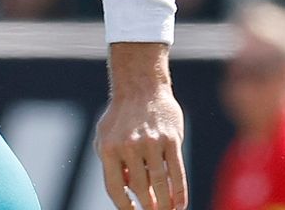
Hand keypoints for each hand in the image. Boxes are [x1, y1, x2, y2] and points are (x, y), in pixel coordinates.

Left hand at [95, 85, 187, 209]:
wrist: (140, 87)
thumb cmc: (120, 116)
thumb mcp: (104, 136)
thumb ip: (110, 162)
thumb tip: (127, 189)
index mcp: (108, 148)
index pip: (115, 188)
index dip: (124, 206)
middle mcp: (128, 147)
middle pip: (140, 189)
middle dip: (148, 207)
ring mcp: (151, 143)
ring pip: (161, 184)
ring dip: (165, 204)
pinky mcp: (171, 140)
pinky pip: (177, 172)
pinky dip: (180, 192)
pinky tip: (180, 205)